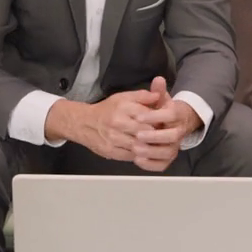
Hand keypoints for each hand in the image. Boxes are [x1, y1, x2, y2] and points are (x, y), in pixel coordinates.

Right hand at [46, 87, 161, 161]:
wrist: (85, 123)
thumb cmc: (107, 110)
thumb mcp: (124, 97)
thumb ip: (143, 96)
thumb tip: (159, 96)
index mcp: (123, 107)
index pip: (148, 117)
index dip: (160, 121)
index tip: (166, 123)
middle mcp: (117, 123)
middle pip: (146, 133)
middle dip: (157, 136)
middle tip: (165, 136)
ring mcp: (114, 139)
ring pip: (140, 146)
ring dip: (150, 147)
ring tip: (156, 144)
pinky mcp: (111, 152)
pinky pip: (132, 156)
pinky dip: (140, 154)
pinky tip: (144, 150)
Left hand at [131, 76, 202, 171]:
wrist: (176, 124)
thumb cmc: (164, 111)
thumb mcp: (161, 99)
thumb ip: (158, 91)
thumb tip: (158, 79)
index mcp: (177, 115)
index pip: (170, 115)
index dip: (155, 117)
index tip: (138, 117)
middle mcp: (179, 132)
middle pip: (172, 136)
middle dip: (154, 137)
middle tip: (137, 136)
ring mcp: (174, 145)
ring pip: (168, 152)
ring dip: (152, 151)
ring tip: (135, 148)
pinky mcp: (168, 158)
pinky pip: (163, 164)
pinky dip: (151, 164)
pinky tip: (137, 159)